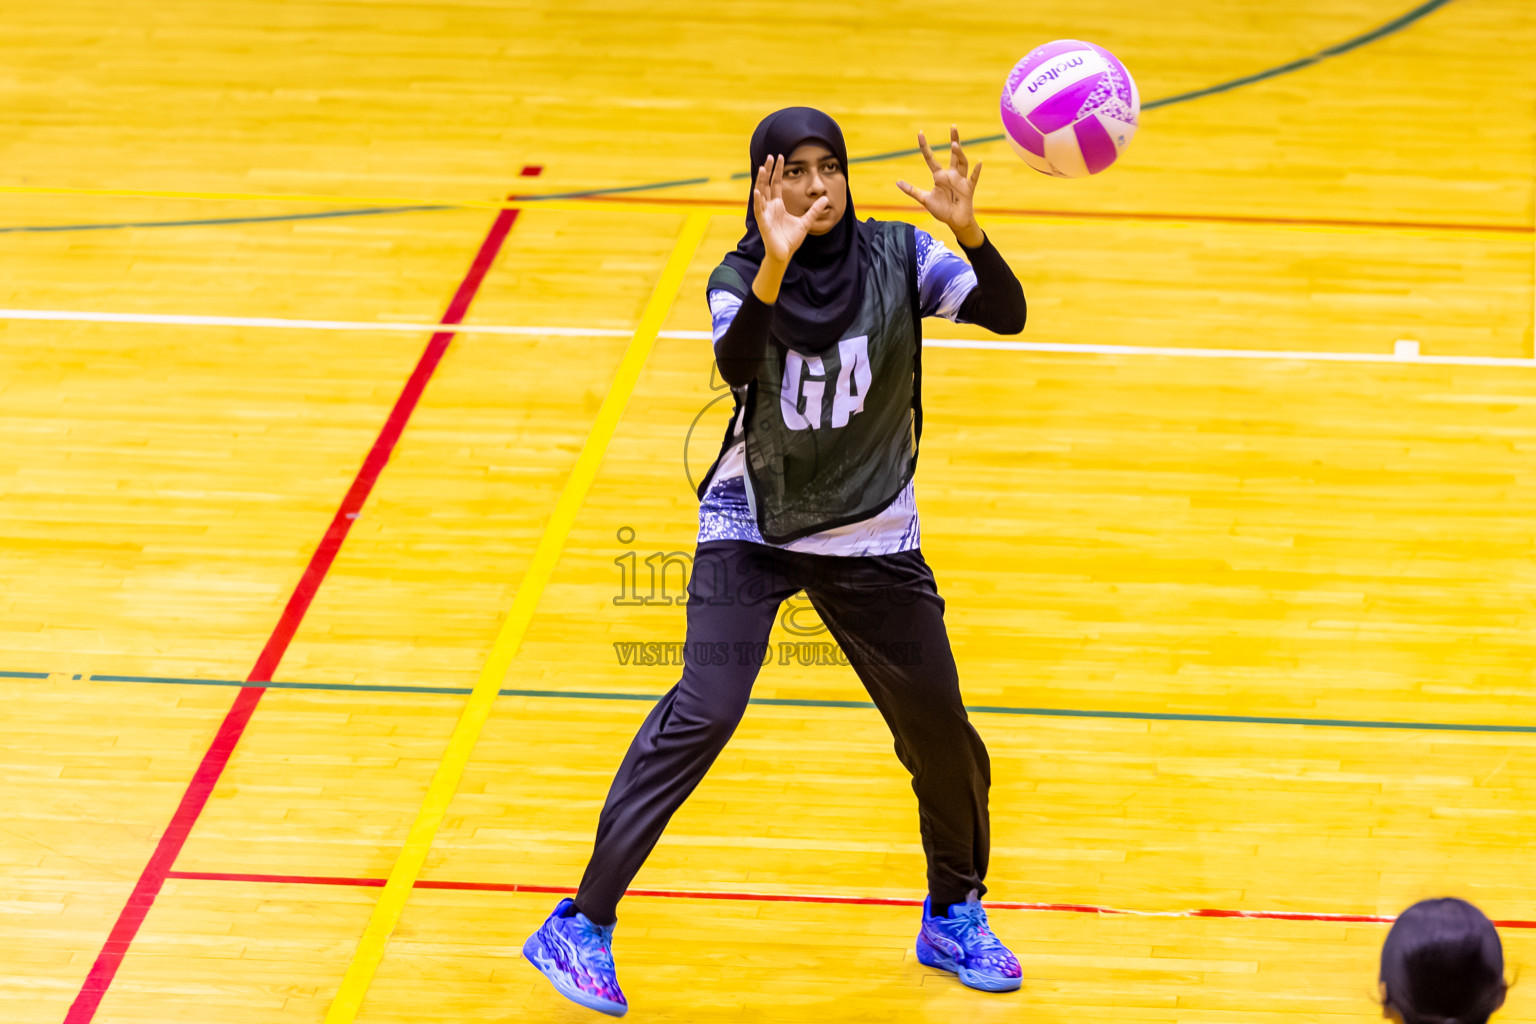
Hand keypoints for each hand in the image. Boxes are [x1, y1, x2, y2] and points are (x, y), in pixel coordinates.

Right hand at [753, 155, 829, 266]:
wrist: (784, 254)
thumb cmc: (791, 239)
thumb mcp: (806, 222)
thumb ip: (814, 210)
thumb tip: (825, 199)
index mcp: (778, 205)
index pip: (776, 184)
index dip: (777, 171)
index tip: (780, 157)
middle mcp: (769, 207)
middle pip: (767, 184)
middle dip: (768, 171)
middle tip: (770, 156)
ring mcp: (765, 214)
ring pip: (760, 194)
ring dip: (760, 181)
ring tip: (761, 168)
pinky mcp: (763, 222)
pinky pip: (759, 209)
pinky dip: (757, 200)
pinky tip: (757, 190)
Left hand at [896, 125, 983, 246]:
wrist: (955, 222)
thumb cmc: (942, 210)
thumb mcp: (924, 199)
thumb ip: (912, 191)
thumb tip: (897, 182)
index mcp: (940, 176)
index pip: (931, 159)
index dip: (925, 147)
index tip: (920, 134)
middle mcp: (951, 175)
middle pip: (953, 154)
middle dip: (954, 140)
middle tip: (953, 127)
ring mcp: (961, 180)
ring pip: (962, 163)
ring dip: (959, 154)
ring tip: (954, 145)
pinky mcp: (969, 189)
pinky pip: (973, 178)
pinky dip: (976, 171)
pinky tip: (979, 162)